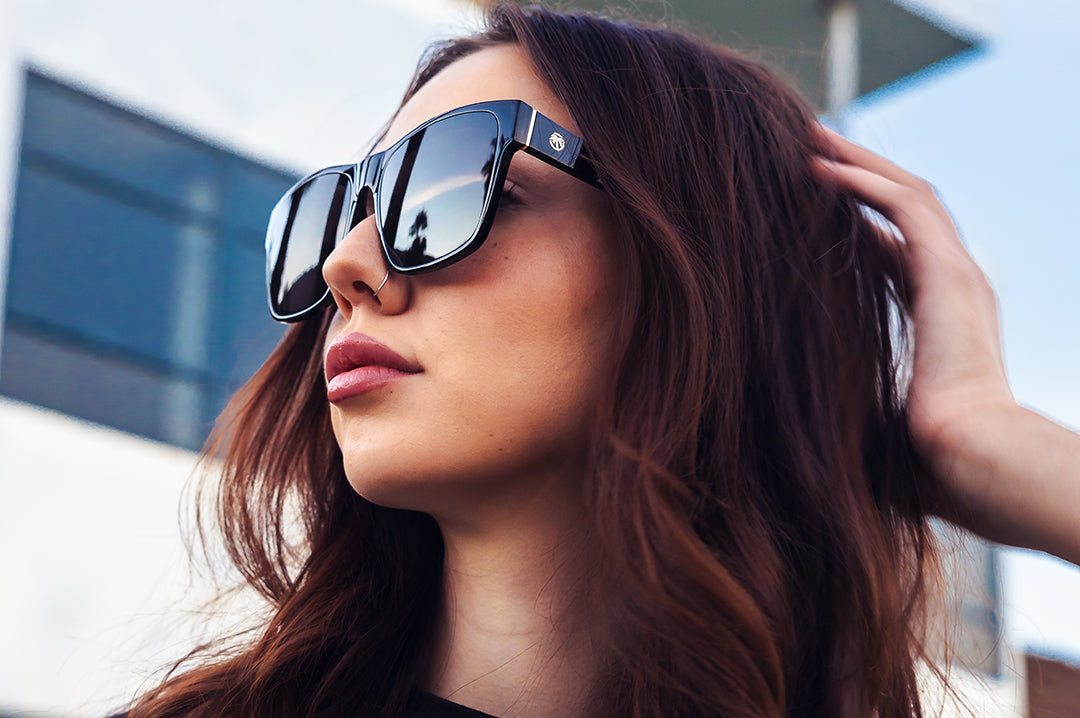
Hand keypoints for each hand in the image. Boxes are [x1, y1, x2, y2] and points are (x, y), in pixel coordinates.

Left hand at [812, 127, 1079, 563]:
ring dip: (859, 164)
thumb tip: (780, 403)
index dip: (855, 220)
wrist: (968, 464)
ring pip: (907, 194)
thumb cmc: (921, 458)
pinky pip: (905, 207)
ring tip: (811, 140)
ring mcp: (956, 275)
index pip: (894, 250)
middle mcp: (951, 285)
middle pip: (903, 209)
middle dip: (858, 175)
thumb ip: (841, 388)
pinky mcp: (950, 274)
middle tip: (808, 149)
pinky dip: (864, 183)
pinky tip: (820, 168)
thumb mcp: (870, 407)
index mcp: (937, 315)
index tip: (809, 203)